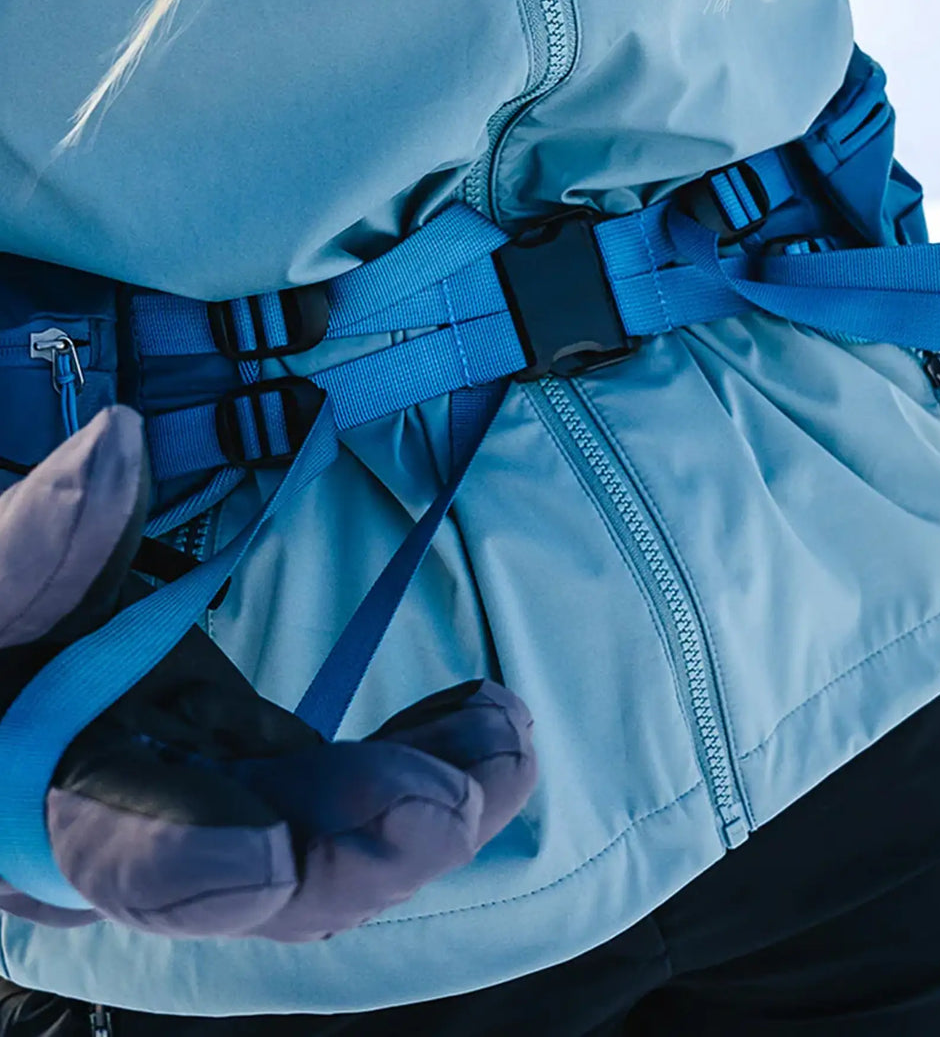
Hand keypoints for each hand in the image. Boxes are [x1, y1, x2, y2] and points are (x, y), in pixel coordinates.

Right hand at [0, 408, 536, 940]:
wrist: (15, 655)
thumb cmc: (1, 634)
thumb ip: (41, 538)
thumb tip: (117, 441)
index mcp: (63, 801)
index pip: (129, 862)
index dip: (196, 869)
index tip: (270, 855)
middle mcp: (162, 827)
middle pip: (271, 881)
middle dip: (369, 848)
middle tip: (455, 795)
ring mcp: (233, 798)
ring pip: (346, 838)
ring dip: (438, 799)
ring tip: (506, 735)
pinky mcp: (274, 764)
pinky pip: (364, 786)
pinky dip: (431, 756)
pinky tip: (482, 716)